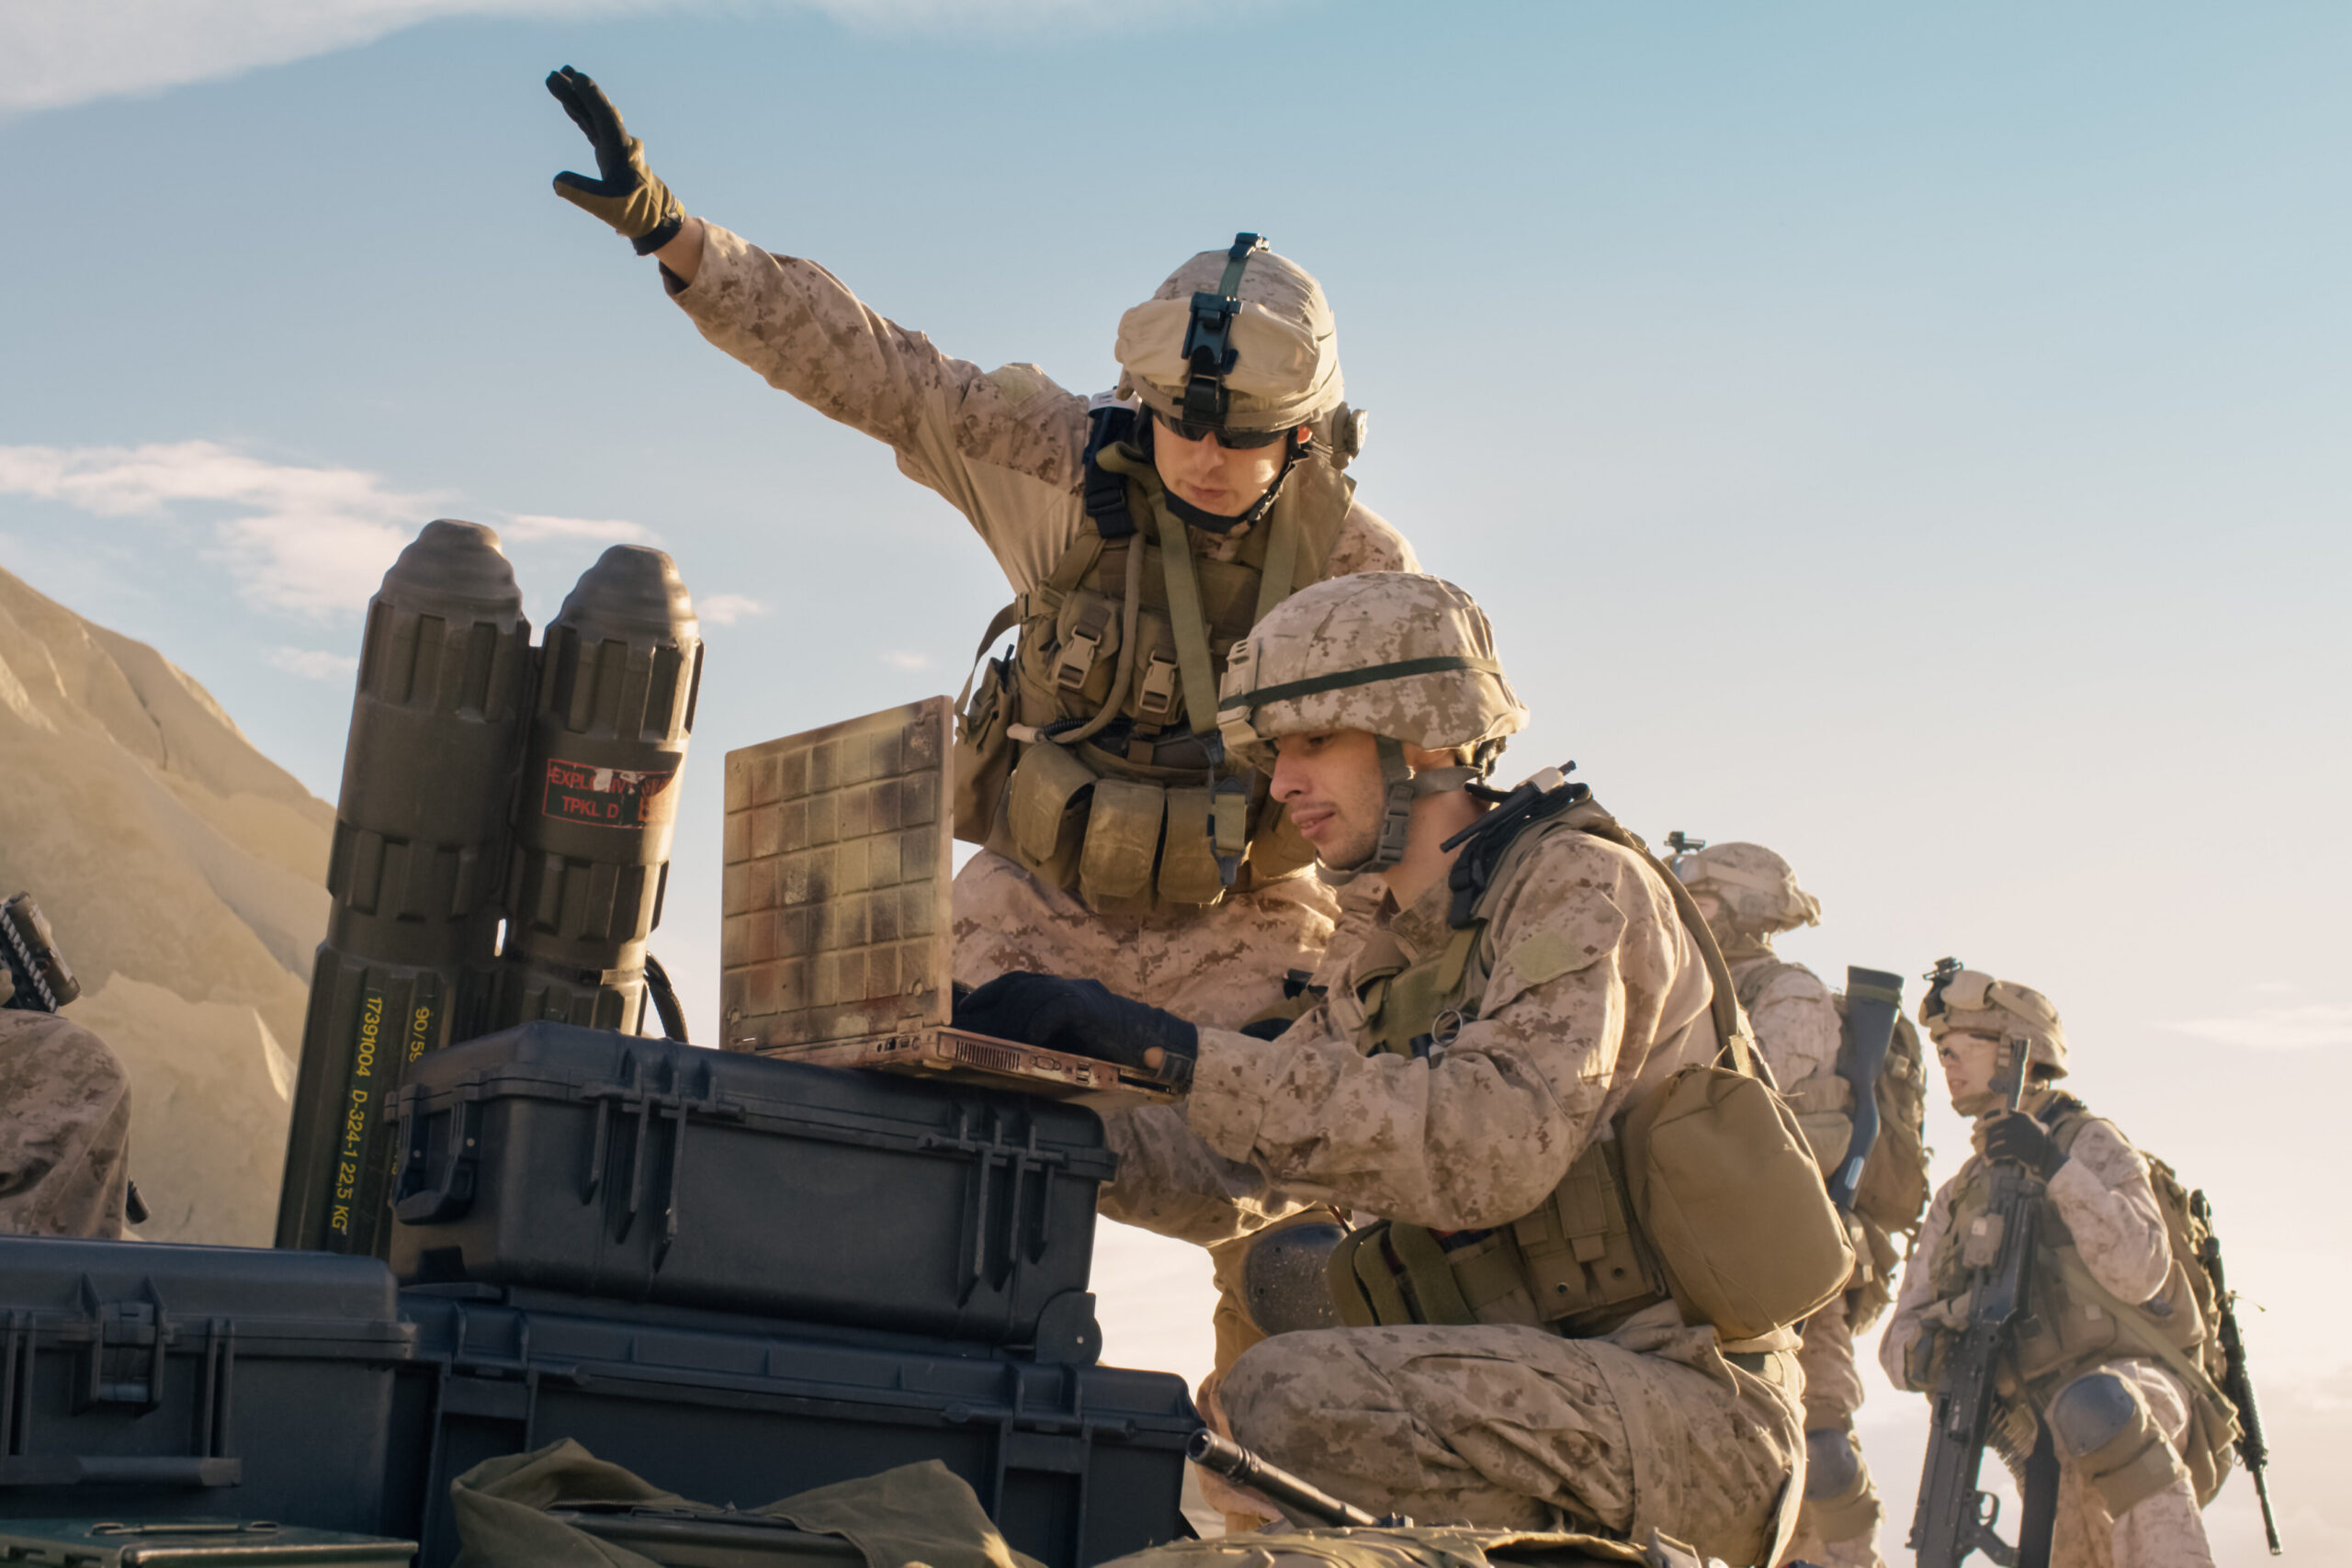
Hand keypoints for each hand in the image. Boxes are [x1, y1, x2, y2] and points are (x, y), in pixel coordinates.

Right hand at [545, 66, 684, 254]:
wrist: (654, 218)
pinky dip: (579, 113)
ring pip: (592, 114)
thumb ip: (581, 193)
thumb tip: (557, 181)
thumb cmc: (633, 212)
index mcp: (621, 150)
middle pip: (595, 109)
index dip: (591, 96)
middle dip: (576, 91)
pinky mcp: (608, 151)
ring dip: (575, 98)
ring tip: (555, 78)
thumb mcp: (606, 206)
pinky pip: (591, 125)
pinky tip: (567, 104)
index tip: (576, 78)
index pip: (604, 116)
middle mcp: (619, 141)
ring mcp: (614, 144)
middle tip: (555, 72)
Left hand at [954, 973, 1198, 1085]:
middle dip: (988, 1008)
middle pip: (1016, 987)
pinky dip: (1038, 1024)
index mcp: (1058, 993)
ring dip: (1009, 1020)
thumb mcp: (1070, 1047)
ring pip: (1032, 995)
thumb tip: (1003, 1061)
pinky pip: (1056, 1008)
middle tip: (965, 1029)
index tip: (960, 1013)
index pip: (1012, 984)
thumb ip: (1043, 1046)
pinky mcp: (1091, 1005)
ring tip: (995, 1044)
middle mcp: (1065, 987)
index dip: (984, 996)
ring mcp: (1079, 993)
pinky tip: (1029, 1044)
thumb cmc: (1114, 1055)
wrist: (1161, 1048)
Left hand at [1976, 1110, 2063, 1178]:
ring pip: (1992, 1140)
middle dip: (1982, 1136)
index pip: (1998, 1112)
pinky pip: (1996, 1150)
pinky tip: (1988, 1161)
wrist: (2051, 1158)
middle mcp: (2017, 1122)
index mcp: (2021, 1116)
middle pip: (1991, 1128)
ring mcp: (2015, 1134)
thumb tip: (1999, 1127)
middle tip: (1975, 1143)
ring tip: (1984, 1154)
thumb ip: (2020, 1124)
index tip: (1977, 1125)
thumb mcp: (2036, 1128)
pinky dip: (1990, 1156)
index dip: (1986, 1118)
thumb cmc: (2043, 1145)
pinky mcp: (2014, 1147)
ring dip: (1986, 1148)